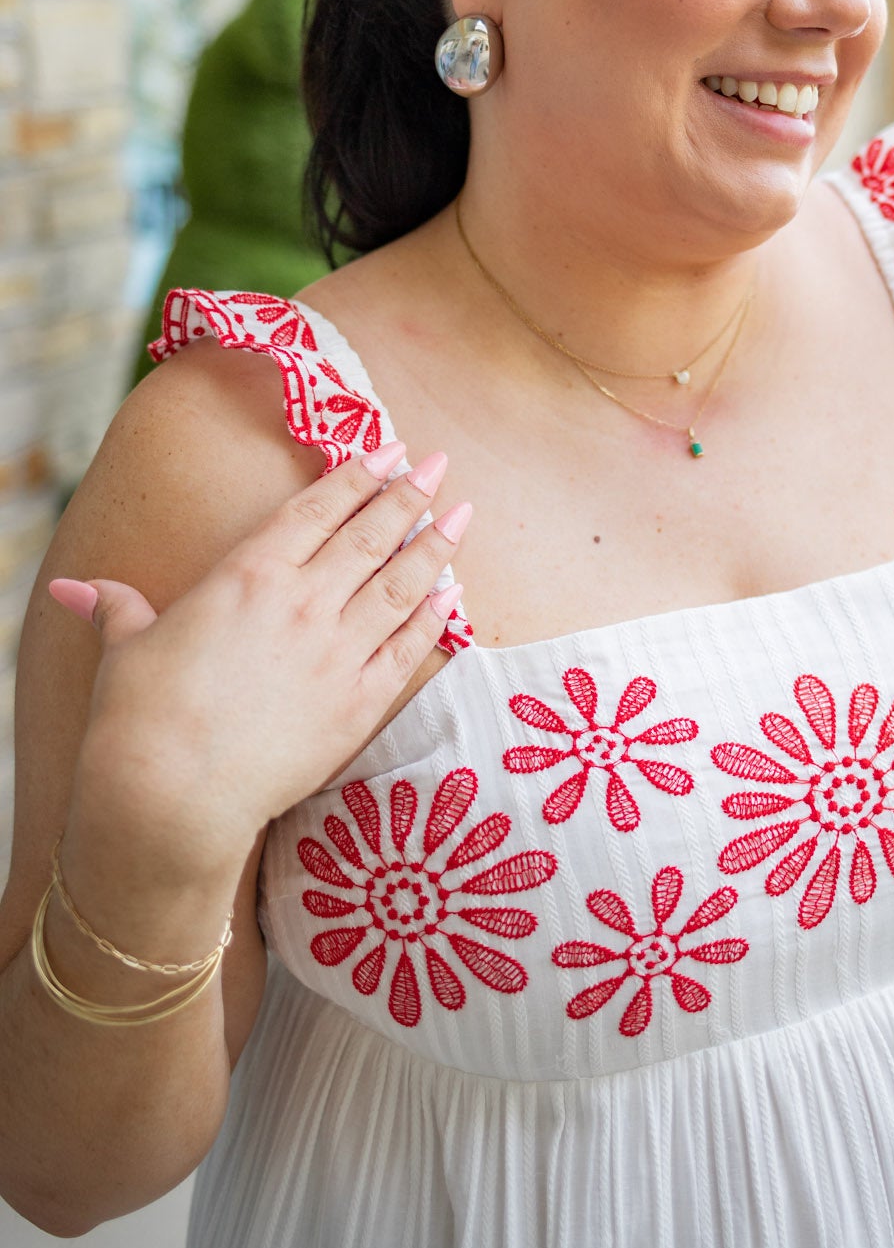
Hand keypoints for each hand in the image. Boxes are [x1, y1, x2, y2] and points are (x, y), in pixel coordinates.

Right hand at [49, 442, 471, 880]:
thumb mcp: (128, 647)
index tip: (392, 451)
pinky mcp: (358, 704)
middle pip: (370, 535)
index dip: (359, 475)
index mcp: (249, 574)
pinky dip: (434, 619)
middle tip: (438, 466)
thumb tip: (76, 590)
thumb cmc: (140, 717)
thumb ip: (120, 608)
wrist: (171, 796)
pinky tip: (452, 597)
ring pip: (401, 585)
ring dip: (435, 547)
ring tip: (462, 516)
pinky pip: (409, 650)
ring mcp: (337, 653)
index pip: (318, 509)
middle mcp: (303, 603)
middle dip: (410, 495)